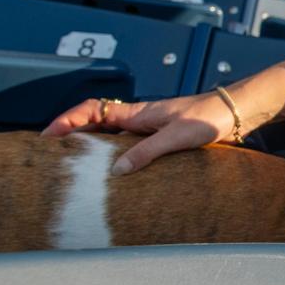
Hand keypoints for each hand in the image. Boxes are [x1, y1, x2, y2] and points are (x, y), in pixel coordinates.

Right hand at [41, 93, 236, 174]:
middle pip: (97, 124)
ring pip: (113, 136)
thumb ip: (147, 152)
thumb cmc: (209, 117)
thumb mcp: (177, 136)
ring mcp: (151, 129)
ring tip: (78, 169)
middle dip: (74, 137)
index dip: (68, 120)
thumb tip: (116, 170)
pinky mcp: (163, 139)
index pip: (93, 110)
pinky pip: (131, 147)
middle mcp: (140, 119)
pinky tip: (117, 174)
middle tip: (55, 158)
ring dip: (95, 148)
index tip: (48, 136)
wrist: (236, 112)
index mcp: (138, 113)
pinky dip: (118, 157)